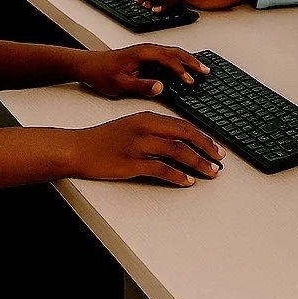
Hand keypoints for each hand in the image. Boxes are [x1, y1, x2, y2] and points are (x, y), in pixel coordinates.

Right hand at [68, 112, 224, 186]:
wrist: (78, 147)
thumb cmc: (103, 138)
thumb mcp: (132, 125)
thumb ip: (155, 129)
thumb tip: (179, 140)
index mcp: (148, 117)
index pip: (183, 126)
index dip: (202, 137)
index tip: (215, 146)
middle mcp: (146, 128)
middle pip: (185, 136)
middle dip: (206, 148)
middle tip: (219, 159)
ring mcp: (139, 146)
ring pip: (178, 152)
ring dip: (198, 163)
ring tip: (210, 171)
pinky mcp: (132, 163)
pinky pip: (161, 169)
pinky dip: (178, 176)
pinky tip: (188, 181)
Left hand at [76, 44, 210, 98]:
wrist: (89, 65)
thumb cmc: (102, 73)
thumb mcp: (119, 83)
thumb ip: (140, 85)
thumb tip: (160, 87)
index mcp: (142, 53)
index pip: (167, 59)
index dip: (180, 70)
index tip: (189, 81)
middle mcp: (147, 49)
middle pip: (175, 52)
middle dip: (192, 61)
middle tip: (206, 71)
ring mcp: (147, 52)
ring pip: (173, 53)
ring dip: (188, 60)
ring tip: (201, 69)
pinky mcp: (146, 56)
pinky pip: (168, 56)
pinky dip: (180, 61)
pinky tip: (184, 68)